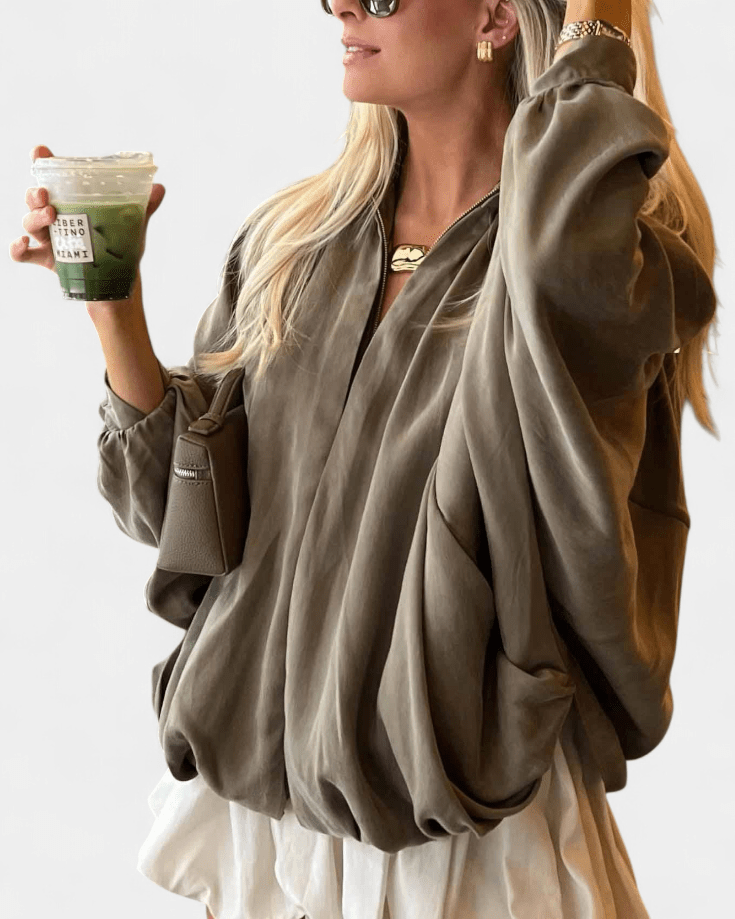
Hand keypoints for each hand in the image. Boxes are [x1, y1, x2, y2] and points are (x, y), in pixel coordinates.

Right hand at [9, 144, 165, 271]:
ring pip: (29, 222)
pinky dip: (17, 248)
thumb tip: (159, 188)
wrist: (116, 281)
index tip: (40, 152)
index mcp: (71, 201)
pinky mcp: (46, 259)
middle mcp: (55, 216)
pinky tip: (23, 244)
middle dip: (35, 193)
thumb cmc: (119, 247)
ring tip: (50, 216)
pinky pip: (22, 254)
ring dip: (34, 217)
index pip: (51, 176)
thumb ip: (144, 206)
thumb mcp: (131, 225)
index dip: (41, 161)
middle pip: (34, 198)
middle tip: (46, 195)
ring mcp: (48, 238)